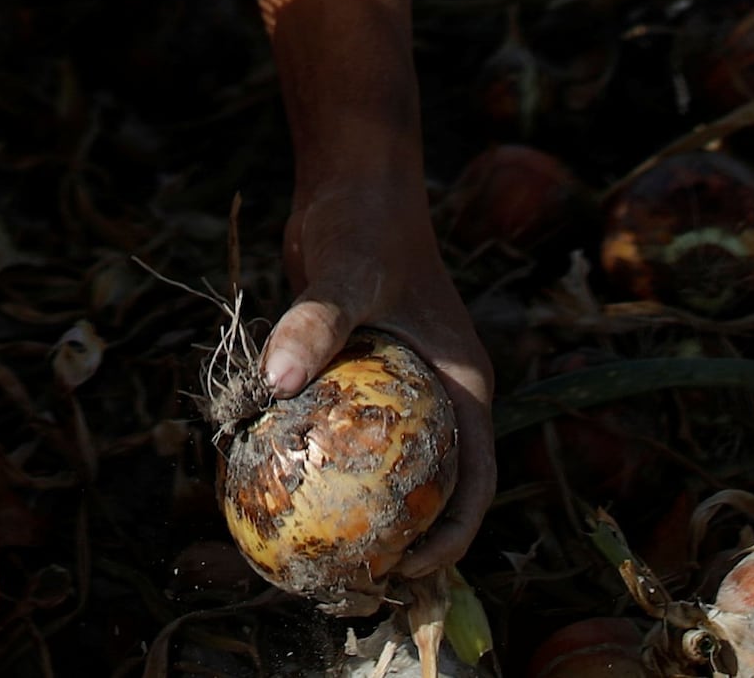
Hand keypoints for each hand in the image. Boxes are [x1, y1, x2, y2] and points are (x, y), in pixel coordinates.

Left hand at [265, 170, 497, 581]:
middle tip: (354, 574)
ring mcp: (405, 388)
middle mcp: (440, 393)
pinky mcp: (365, 376)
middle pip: (437, 486)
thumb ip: (316, 322)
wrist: (354, 180)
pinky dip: (327, 461)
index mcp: (463, 384)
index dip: (453, 534)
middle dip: (407, 537)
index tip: (408, 564)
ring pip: (391, 465)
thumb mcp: (344, 272)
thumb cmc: (364, 222)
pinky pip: (350, 433)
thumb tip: (276, 380)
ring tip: (315, 549)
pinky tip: (277, 484)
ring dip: (364, 506)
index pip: (476, 478)